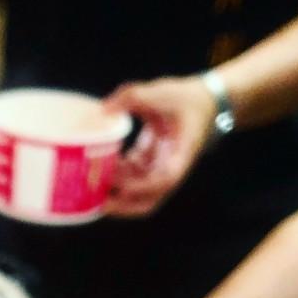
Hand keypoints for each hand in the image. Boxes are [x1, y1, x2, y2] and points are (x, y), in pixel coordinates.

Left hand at [103, 75, 218, 218]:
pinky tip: (100, 167)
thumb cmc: (188, 98)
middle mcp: (170, 168)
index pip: (164, 180)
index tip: (121, 186)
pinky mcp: (152, 163)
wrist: (204, 102)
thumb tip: (105, 109)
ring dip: (116, 191)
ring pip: (137, 192)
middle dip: (123, 205)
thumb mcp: (163, 91)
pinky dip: (118, 176)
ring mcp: (160, 169)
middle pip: (148, 200)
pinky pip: (132, 177)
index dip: (141, 187)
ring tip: (92, 183)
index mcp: (181, 154)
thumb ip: (133, 96)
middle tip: (97, 200)